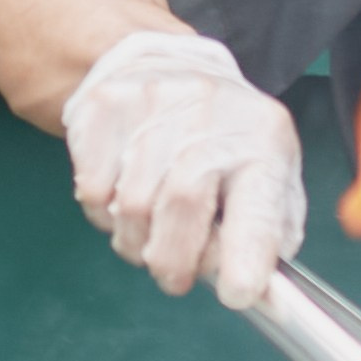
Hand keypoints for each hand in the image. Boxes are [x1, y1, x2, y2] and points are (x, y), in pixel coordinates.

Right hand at [63, 30, 305, 310]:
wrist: (164, 65)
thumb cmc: (223, 139)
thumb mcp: (265, 174)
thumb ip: (267, 234)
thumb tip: (260, 295)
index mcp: (262, 140)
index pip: (258, 201)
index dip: (246, 254)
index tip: (238, 293)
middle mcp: (211, 114)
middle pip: (182, 205)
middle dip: (174, 261)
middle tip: (175, 277)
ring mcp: (153, 103)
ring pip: (131, 207)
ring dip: (137, 240)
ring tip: (152, 228)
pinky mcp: (104, 108)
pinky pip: (93, 191)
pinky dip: (105, 214)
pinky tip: (123, 193)